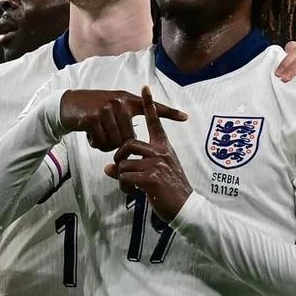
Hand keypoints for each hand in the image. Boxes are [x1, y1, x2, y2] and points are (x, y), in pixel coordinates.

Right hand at [60, 89, 187, 151]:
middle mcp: (119, 102)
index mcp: (127, 100)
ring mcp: (106, 109)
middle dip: (119, 144)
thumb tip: (137, 138)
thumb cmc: (93, 110)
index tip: (186, 117)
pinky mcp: (93, 118)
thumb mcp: (112, 107)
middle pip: (130, 138)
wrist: (68, 106)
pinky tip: (90, 134)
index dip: (170, 112)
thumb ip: (127, 116)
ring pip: (116, 142)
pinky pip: (102, 143)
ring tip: (98, 134)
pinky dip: (96, 144)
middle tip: (106, 136)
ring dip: (106, 144)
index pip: (152, 107)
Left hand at [104, 86, 192, 221]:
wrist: (185, 207)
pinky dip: (125, 186)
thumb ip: (134, 167)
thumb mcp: (155, 174)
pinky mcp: (151, 178)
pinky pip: (126, 177)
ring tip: (129, 187)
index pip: (156, 122)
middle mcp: (160, 152)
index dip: (150, 104)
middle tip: (119, 168)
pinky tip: (133, 193)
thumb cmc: (170, 191)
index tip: (145, 87)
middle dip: (119, 156)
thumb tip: (110, 168)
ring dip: (121, 177)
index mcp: (164, 148)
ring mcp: (156, 164)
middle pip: (128, 143)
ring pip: (124, 163)